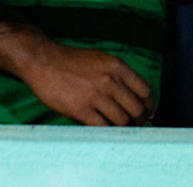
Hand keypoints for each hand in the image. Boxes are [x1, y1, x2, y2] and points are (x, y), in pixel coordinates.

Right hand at [17, 41, 153, 126]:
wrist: (43, 61)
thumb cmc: (71, 61)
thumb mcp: (100, 59)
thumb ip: (118, 75)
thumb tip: (136, 98)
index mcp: (117, 66)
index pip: (145, 91)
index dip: (149, 105)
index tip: (147, 113)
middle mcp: (110, 80)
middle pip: (137, 109)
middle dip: (138, 121)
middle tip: (133, 125)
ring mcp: (96, 95)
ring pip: (122, 121)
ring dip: (123, 129)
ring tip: (118, 129)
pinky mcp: (82, 109)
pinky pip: (103, 128)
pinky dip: (107, 132)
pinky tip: (104, 130)